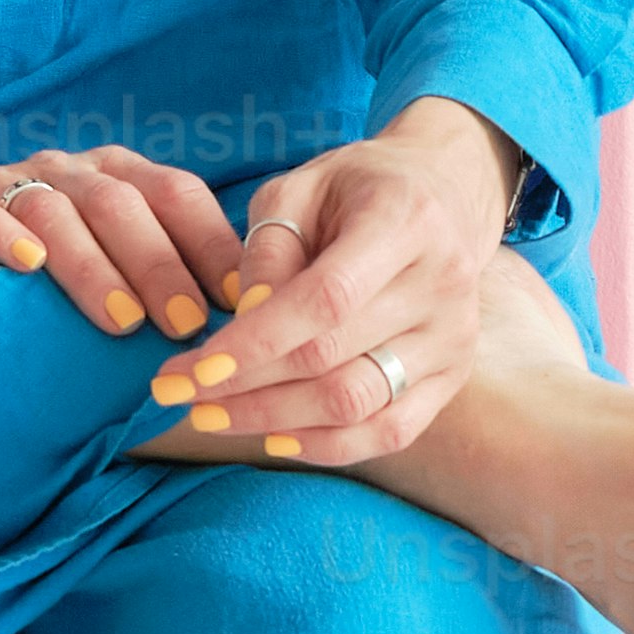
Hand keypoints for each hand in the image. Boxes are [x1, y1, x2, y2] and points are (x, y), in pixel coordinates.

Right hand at [0, 138, 247, 345]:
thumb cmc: (60, 284)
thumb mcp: (121, 268)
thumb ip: (174, 280)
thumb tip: (244, 323)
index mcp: (118, 175)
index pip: (176, 194)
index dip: (209, 244)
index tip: (237, 300)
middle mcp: (67, 169)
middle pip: (120, 203)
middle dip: (158, 265)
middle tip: (185, 326)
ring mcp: (7, 181)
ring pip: (54, 209)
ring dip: (92, 266)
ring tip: (122, 321)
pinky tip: (25, 264)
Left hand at [143, 100, 516, 466]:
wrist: (443, 198)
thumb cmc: (356, 189)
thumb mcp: (301, 188)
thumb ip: (269, 247)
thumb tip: (243, 321)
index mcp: (406, 221)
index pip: (326, 299)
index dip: (256, 342)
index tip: (193, 368)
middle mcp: (442, 284)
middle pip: (333, 358)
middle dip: (244, 386)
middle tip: (178, 394)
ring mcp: (454, 337)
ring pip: (357, 404)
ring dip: (274, 420)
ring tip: (211, 416)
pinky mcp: (454, 376)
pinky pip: (389, 431)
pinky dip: (326, 445)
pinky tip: (272, 437)